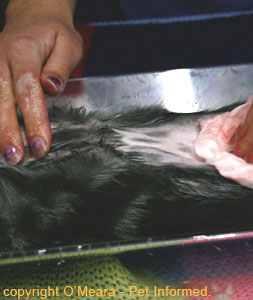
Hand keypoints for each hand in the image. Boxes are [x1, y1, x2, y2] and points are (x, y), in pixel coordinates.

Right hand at [0, 0, 81, 163]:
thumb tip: (51, 88)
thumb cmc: (55, 33)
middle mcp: (1, 58)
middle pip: (2, 99)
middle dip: (9, 131)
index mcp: (23, 51)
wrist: (33, 16)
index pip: (28, 89)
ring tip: (8, 155)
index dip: (34, 118)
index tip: (41, 144)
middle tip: (17, 157)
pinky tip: (0, 138)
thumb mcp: (69, 44)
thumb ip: (60, 67)